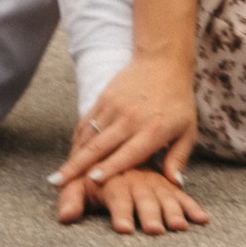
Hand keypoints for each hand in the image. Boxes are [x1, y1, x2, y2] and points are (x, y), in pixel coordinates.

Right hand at [54, 56, 206, 235]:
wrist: (163, 61)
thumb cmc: (178, 101)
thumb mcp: (187, 130)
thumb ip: (179, 158)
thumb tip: (174, 183)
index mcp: (152, 130)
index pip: (128, 153)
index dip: (110, 167)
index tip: (92, 181)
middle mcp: (130, 119)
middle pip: (100, 147)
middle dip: (78, 167)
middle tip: (59, 185)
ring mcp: (114, 107)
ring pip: (89, 136)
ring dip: (73, 157)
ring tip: (57, 177)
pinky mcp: (104, 98)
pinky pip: (87, 122)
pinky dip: (77, 140)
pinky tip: (70, 154)